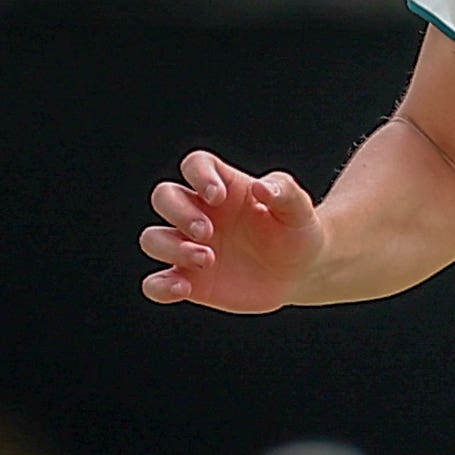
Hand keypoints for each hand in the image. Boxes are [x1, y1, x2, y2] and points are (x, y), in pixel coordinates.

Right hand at [139, 150, 319, 312]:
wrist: (301, 270)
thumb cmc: (296, 230)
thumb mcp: (299, 209)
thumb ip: (285, 193)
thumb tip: (262, 187)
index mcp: (225, 187)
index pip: (196, 165)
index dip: (199, 175)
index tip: (218, 196)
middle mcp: (200, 213)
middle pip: (164, 197)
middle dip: (179, 212)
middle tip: (208, 231)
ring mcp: (190, 246)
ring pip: (153, 238)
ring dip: (171, 247)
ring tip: (208, 260)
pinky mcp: (189, 279)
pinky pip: (156, 283)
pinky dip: (160, 286)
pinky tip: (183, 288)